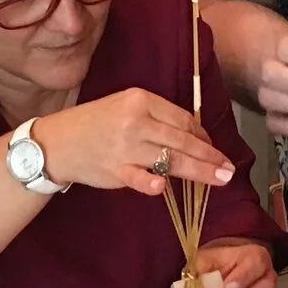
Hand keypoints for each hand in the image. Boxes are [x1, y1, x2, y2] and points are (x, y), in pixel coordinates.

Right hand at [34, 88, 235, 196]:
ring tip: (220, 179)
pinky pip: (139, 178)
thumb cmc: (95, 124)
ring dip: (199, 171)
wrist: (58, 141)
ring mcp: (126, 147)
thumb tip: (193, 137)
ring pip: (171, 159)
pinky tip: (164, 188)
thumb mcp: (124, 107)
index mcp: (141, 100)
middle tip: (229, 169)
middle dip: (210, 156)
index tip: (213, 148)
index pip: (183, 119)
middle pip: (183, 140)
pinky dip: (152, 183)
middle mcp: (136, 121)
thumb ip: (157, 119)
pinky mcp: (115, 170)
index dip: (203, 136)